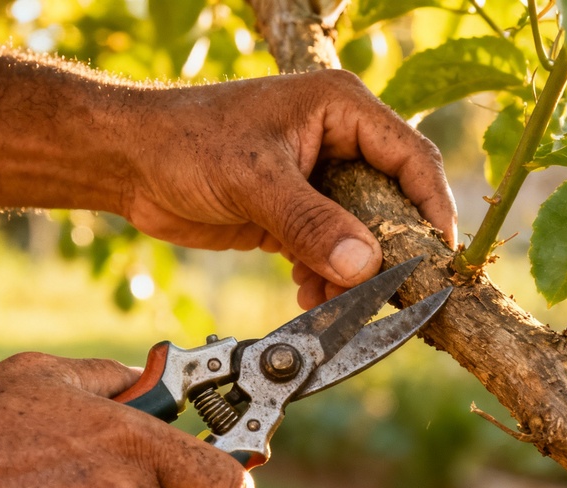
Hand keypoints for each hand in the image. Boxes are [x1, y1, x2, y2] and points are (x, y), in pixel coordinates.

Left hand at [120, 70, 457, 308]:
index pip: (411, 158)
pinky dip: (324, 277)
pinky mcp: (295, 214)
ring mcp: (317, 180)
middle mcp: (338, 141)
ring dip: (350, 274)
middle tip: (384, 294)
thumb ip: (311, 223)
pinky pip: (329, 251)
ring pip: (360, 236)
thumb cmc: (185, 142)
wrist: (128, 163)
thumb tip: (366, 265)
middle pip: (391, 203)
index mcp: (341, 109)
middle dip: (385, 252)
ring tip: (329, 300)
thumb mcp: (254, 181)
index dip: (432, 208)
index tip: (437, 257)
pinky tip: (308, 295)